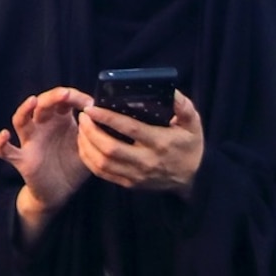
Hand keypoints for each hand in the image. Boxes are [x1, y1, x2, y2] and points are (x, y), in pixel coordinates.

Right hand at [0, 87, 94, 237]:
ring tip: (33, 102)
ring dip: (25, 109)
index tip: (90, 103)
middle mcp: (42, 126)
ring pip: (21, 120)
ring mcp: (30, 141)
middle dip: (53, 96)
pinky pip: (6, 151)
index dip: (75, 97)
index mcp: (59, 120)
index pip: (63, 100)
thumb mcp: (87, 147)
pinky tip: (4, 135)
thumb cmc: (73, 164)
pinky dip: (1, 143)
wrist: (60, 192)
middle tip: (66, 94)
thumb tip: (104, 116)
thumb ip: (93, 133)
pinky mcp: (22, 159)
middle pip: (42, 104)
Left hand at [77, 88, 204, 195]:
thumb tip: (171, 91)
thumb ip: (183, 106)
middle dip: (91, 131)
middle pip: (110, 148)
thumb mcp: (193, 123)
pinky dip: (89, 159)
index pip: (129, 129)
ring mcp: (136, 175)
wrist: (194, 178)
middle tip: (83, 116)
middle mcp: (146, 161)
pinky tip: (85, 145)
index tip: (92, 108)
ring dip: (87, 145)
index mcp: (160, 142)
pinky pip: (103, 174)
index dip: (108, 118)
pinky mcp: (130, 184)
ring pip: (103, 163)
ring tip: (82, 128)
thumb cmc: (190, 146)